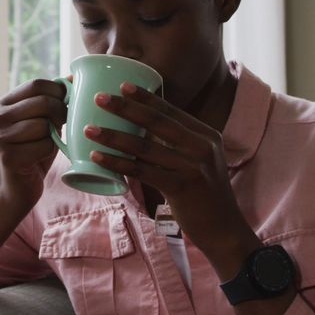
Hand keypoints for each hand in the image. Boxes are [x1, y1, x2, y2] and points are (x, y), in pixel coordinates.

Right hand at [0, 78, 67, 209]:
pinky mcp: (7, 156)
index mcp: (3, 104)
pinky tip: (40, 158)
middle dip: (61, 113)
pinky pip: (44, 145)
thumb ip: (53, 101)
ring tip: (48, 143)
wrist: (17, 190)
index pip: (37, 84)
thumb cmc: (34, 152)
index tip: (67, 105)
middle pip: (42, 102)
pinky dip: (49, 151)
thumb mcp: (43, 122)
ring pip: (44, 124)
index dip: (59, 92)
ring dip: (54, 135)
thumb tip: (74, 76)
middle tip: (63, 125)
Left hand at [84, 81, 259, 272]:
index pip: (171, 111)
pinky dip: (117, 163)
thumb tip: (145, 129)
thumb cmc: (205, 195)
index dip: (146, 97)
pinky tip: (99, 157)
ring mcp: (193, 167)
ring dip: (114, 136)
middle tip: (100, 98)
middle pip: (157, 122)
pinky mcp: (181, 187)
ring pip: (145, 147)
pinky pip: (142, 171)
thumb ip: (180, 145)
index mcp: (206, 135)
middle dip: (126, 108)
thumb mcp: (201, 162)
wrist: (225, 229)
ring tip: (89, 129)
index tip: (123, 85)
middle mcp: (202, 146)